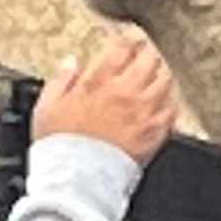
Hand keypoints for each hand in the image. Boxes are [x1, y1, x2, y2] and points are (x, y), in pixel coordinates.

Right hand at [35, 25, 181, 167]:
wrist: (78, 180)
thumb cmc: (60, 148)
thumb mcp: (47, 107)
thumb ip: (61, 80)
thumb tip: (71, 62)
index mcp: (99, 82)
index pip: (122, 48)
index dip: (127, 41)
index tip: (127, 41)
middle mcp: (126, 92)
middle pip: (149, 59)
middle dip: (148, 52)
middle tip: (147, 52)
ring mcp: (143, 113)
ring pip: (165, 81)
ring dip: (162, 74)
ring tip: (158, 73)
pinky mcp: (154, 133)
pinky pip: (172, 111)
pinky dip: (171, 103)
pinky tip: (167, 102)